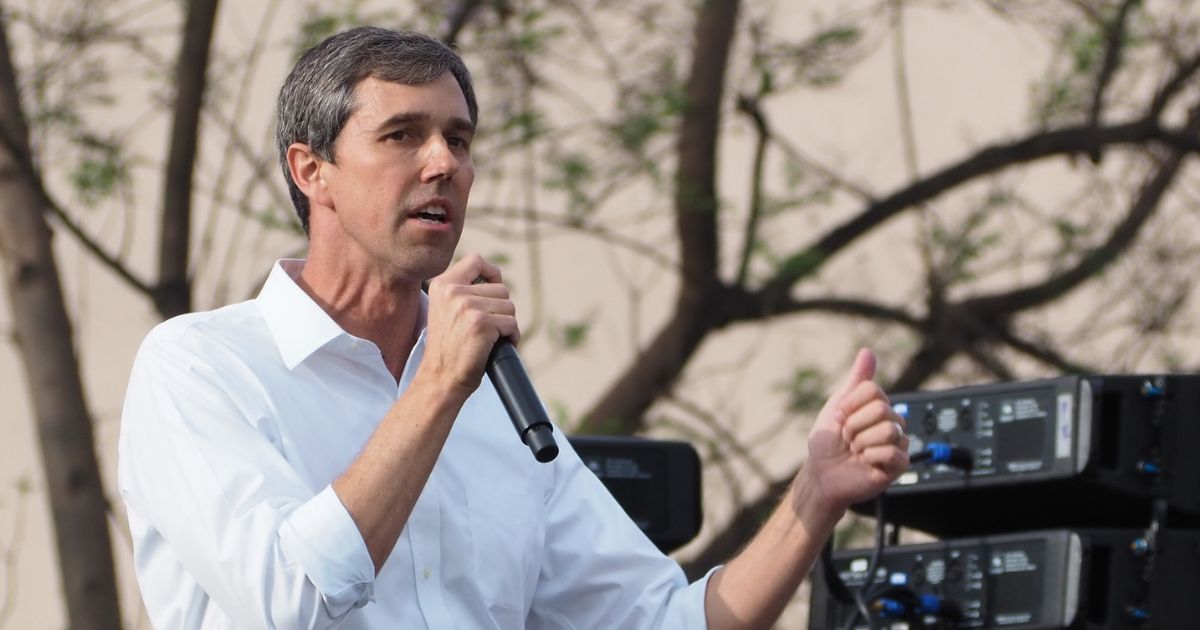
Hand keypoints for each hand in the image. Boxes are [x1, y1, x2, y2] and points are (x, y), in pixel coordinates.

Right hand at [420, 254, 518, 395]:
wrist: (440, 378)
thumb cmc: (448, 348)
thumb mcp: (446, 310)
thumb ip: (463, 291)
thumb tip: (494, 278)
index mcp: (442, 285)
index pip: (476, 261)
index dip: (492, 273)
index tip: (492, 290)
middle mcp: (453, 292)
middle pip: (501, 288)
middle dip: (501, 309)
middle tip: (487, 328)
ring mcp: (467, 306)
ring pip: (509, 306)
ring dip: (506, 324)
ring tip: (489, 338)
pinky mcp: (482, 324)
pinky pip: (512, 324)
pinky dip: (511, 337)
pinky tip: (495, 347)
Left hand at [800, 348, 908, 511]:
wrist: (822, 473)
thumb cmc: (828, 441)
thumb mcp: (838, 404)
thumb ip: (857, 380)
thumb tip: (868, 352)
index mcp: (878, 407)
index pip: (874, 391)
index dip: (851, 405)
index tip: (840, 418)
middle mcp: (891, 423)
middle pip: (882, 409)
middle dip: (855, 425)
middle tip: (847, 438)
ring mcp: (897, 444)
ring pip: (888, 430)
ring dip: (862, 442)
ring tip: (855, 450)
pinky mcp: (898, 464)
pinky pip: (893, 452)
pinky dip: (871, 456)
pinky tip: (865, 462)